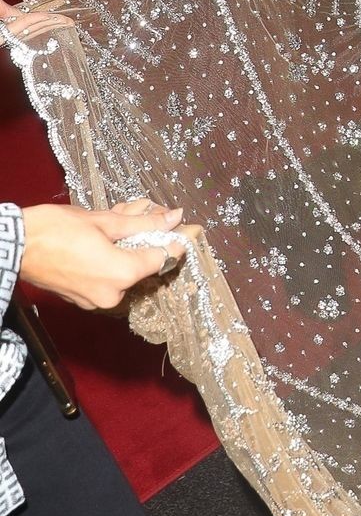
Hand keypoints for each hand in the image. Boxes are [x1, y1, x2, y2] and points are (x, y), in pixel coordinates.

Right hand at [20, 198, 192, 311]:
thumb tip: (174, 217)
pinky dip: (110, 259)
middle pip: (143, 265)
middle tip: (144, 214)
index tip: (188, 228)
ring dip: (126, 247)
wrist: (14, 246)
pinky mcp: (82, 299)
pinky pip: (107, 278)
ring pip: (124, 270)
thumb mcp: (104, 220)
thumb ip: (142, 222)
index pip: (163, 259)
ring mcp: (95, 300)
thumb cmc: (54, 230)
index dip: (177, 241)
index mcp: (121, 274)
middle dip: (146, 239)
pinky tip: (102, 239)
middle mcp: (112, 294)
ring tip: (117, 221)